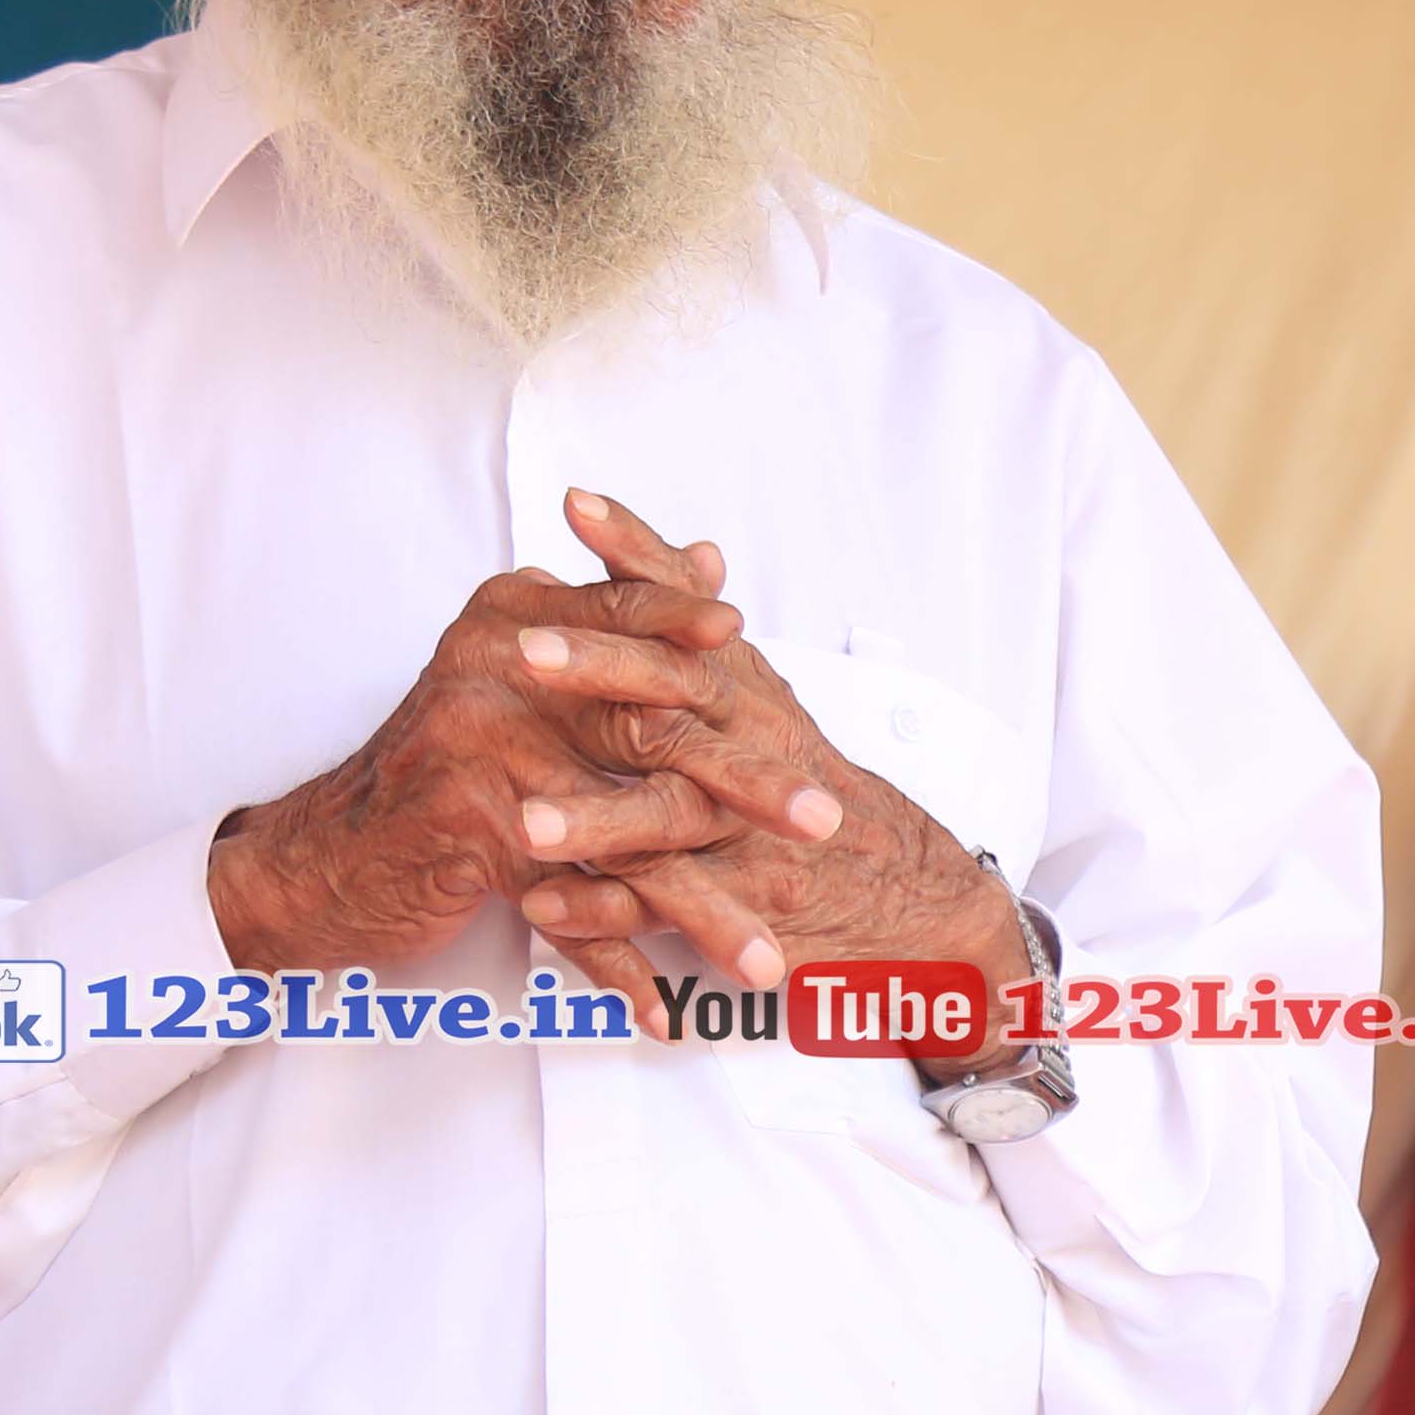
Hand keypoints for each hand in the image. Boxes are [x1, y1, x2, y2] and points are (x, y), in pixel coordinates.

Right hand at [205, 547, 795, 978]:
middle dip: (746, 785)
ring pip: (619, 833)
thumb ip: (613, 621)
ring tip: (762, 955)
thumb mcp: (521, 674)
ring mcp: (478, 750)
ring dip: (699, 906)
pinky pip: (562, 907)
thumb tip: (708, 557)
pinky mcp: (465, 831)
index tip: (765, 661)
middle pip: (648, 726)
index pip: (628, 615)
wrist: (328, 859)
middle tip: (822, 824)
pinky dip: (614, 963)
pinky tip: (661, 1008)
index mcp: (517, 618)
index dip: (697, 638)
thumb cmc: (446, 767)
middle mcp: (495, 670)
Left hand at [500, 489, 1033, 1052]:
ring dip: (593, 818)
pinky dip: (598, 908)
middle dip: (597, 672)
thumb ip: (702, 622)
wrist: (892, 882)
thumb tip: (685, 543)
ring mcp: (743, 825)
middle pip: (672, 697)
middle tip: (522, 652)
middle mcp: (746, 742)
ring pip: (664, 815)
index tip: (575, 505)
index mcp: (739, 685)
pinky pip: (660, 906)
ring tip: (523, 818)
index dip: (635, 554)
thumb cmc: (799, 775)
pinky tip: (536, 901)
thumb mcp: (757, 691)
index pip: (683, 604)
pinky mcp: (736, 900)